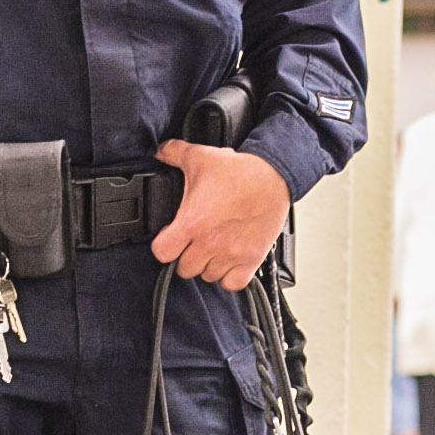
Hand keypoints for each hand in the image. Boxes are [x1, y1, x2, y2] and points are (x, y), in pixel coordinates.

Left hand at [153, 140, 289, 290]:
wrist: (274, 176)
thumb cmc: (240, 171)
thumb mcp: (200, 157)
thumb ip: (174, 153)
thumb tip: (160, 151)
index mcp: (192, 222)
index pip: (162, 253)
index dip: (163, 246)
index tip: (169, 239)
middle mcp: (209, 243)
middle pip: (184, 269)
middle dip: (185, 257)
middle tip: (193, 243)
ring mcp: (231, 254)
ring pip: (207, 276)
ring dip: (207, 266)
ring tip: (212, 250)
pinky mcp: (251, 259)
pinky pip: (232, 284)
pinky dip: (229, 277)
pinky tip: (228, 263)